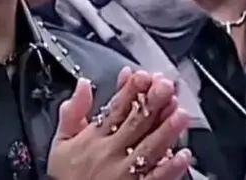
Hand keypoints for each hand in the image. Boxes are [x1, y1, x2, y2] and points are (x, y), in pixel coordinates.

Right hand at [47, 69, 191, 179]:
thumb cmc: (68, 177)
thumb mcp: (61, 144)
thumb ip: (72, 112)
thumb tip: (83, 83)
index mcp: (95, 137)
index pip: (116, 108)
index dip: (131, 90)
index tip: (143, 75)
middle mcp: (112, 152)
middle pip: (136, 123)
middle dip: (153, 103)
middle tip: (167, 86)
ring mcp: (126, 173)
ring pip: (149, 148)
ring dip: (166, 131)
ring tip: (180, 114)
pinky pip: (155, 179)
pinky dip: (170, 168)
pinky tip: (184, 155)